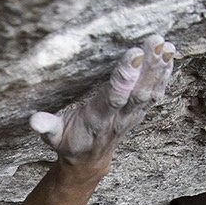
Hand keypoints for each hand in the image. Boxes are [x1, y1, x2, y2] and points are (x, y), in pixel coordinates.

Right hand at [30, 35, 175, 171]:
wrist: (89, 162)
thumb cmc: (69, 143)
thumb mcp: (53, 138)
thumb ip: (47, 127)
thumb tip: (34, 120)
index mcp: (98, 119)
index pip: (115, 97)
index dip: (125, 77)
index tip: (134, 55)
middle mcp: (120, 117)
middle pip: (139, 91)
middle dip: (149, 67)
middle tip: (156, 42)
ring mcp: (133, 115)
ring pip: (150, 91)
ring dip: (160, 68)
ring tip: (168, 45)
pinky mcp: (139, 112)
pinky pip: (156, 93)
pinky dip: (164, 75)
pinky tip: (171, 56)